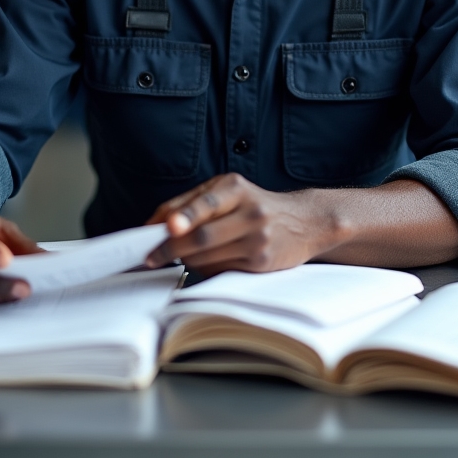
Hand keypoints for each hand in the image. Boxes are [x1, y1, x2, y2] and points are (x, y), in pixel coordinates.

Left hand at [144, 174, 334, 274]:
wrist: (305, 221)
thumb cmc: (255, 204)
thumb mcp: (227, 190)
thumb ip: (190, 202)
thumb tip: (154, 223)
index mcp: (236, 187)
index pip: (206, 203)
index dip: (183, 217)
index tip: (166, 229)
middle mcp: (250, 211)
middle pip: (203, 236)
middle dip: (171, 248)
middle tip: (152, 256)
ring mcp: (258, 239)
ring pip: (209, 257)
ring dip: (187, 259)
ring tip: (181, 254)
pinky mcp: (261, 262)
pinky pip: (222, 269)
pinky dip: (206, 268)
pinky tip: (206, 260)